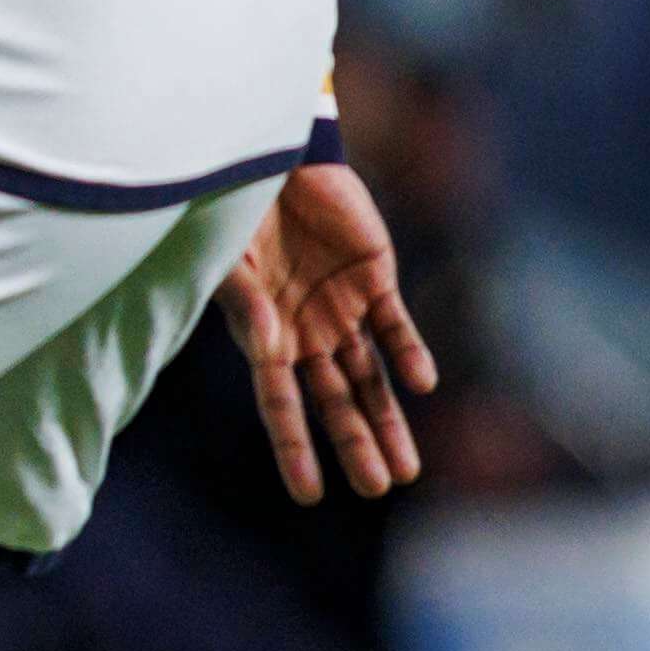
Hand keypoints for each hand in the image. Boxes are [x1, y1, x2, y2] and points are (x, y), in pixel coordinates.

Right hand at [219, 159, 437, 504]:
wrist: (272, 155)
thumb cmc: (233, 210)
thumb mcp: (228, 261)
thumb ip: (248, 306)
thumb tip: (270, 357)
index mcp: (264, 336)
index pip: (281, 404)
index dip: (295, 449)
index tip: (309, 495)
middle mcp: (304, 332)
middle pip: (335, 400)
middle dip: (355, 444)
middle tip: (377, 487)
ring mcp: (341, 308)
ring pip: (370, 377)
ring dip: (388, 419)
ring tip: (406, 468)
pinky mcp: (374, 278)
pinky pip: (396, 326)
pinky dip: (409, 354)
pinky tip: (421, 386)